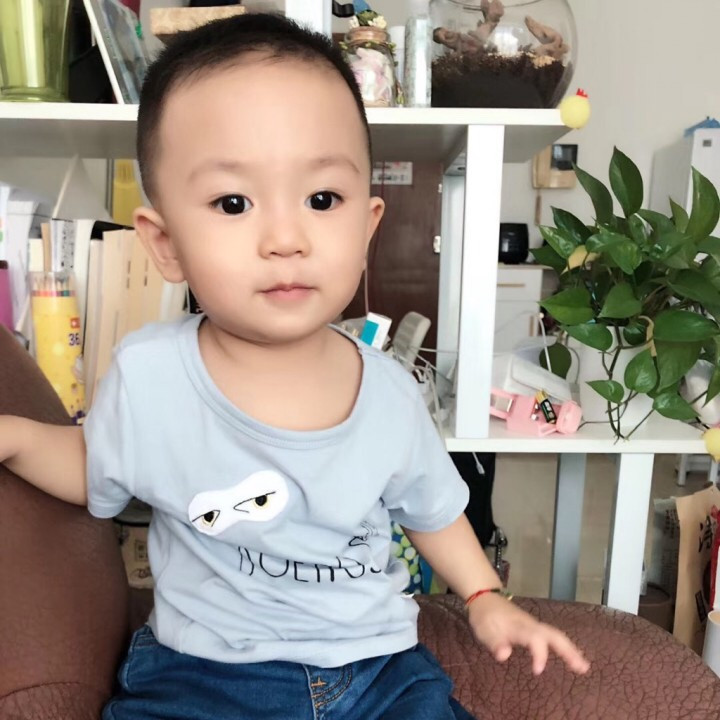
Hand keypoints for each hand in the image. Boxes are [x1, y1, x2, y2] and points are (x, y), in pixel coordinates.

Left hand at [467, 593, 589, 675]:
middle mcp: (531, 625)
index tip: (537, 671)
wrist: (485, 597)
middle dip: (568, 651)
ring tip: (583, 666)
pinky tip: (571, 656)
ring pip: (556, 635)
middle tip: (583, 668)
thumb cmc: (485, 616)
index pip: (535, 638)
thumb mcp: (484, 630)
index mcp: (519, 626)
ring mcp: (534, 625)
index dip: (539, 654)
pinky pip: (552, 637)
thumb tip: (504, 656)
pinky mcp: (534, 628)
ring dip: (570, 650)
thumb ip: (494, 642)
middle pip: (554, 635)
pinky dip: (564, 646)